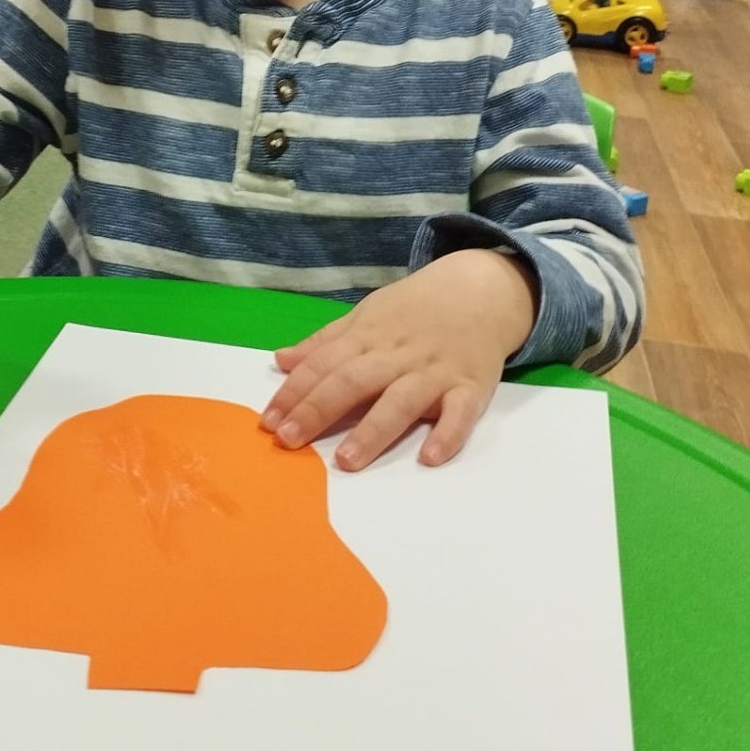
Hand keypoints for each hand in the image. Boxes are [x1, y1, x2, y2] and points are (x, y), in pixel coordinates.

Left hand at [260, 251, 537, 470]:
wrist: (481, 289)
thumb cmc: (415, 309)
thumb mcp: (366, 315)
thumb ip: (325, 342)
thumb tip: (279, 360)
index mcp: (369, 334)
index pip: (324, 363)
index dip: (294, 391)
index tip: (268, 421)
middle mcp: (398, 353)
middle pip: (354, 381)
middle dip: (319, 410)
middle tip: (289, 441)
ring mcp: (436, 370)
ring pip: (402, 400)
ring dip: (374, 430)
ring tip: (346, 461)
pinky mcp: (472, 386)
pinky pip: (461, 413)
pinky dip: (448, 434)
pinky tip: (429, 457)